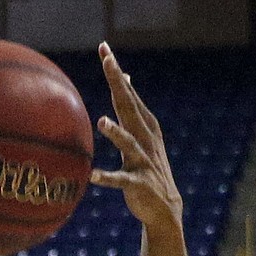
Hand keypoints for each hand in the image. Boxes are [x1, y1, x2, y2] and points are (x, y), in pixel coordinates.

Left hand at [90, 42, 182, 230]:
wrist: (163, 206)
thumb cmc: (146, 166)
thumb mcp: (141, 133)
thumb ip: (131, 109)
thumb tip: (125, 78)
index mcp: (144, 124)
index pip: (127, 93)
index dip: (116, 72)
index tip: (104, 49)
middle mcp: (145, 138)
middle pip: (129, 106)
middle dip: (118, 83)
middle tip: (107, 62)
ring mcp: (143, 160)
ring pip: (128, 143)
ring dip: (116, 133)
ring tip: (101, 121)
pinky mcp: (138, 183)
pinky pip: (121, 180)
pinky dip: (107, 178)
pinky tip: (92, 176)